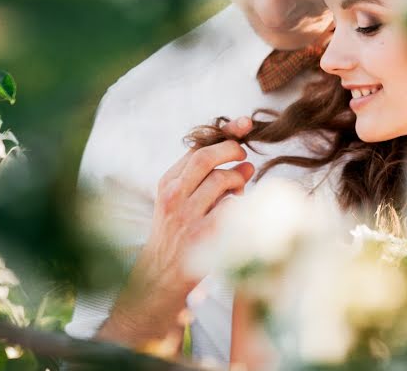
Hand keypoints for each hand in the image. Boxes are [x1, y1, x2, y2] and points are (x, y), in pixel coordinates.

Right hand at [96, 117, 254, 347]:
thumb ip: (208, 181)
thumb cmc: (177, 237)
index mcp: (167, 183)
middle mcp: (173, 195)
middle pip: (207, 156)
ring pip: (222, 180)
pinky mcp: (202, 236)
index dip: (225, 135)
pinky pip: (231, 208)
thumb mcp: (180, 204)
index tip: (244, 126)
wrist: (159, 279)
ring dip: (238, 183)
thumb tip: (247, 164)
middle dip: (231, 149)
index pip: (196, 148)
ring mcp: (186, 215)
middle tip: (244, 156)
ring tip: (238, 194)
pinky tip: (238, 213)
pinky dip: (240, 206)